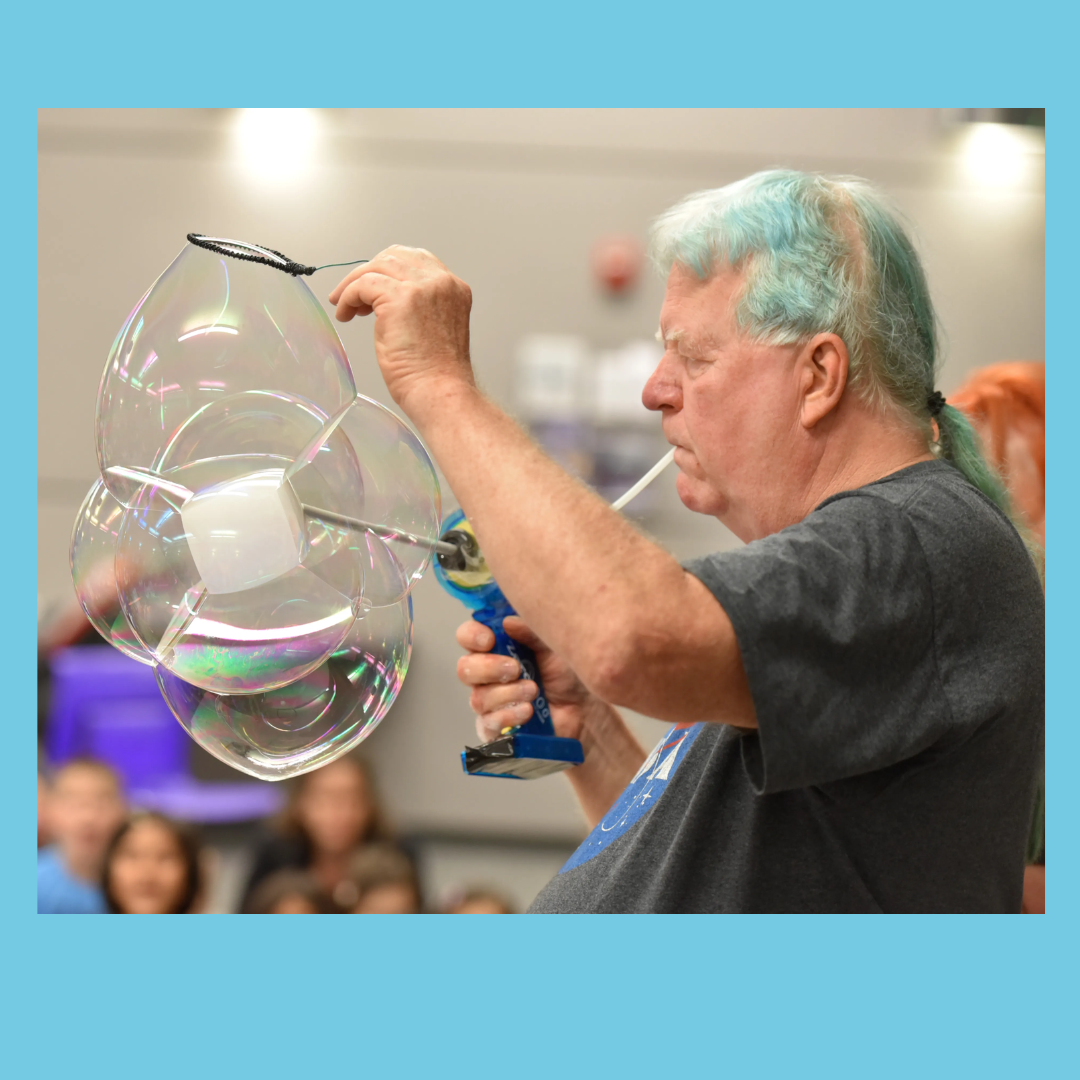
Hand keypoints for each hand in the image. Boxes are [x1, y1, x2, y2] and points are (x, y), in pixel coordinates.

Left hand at [328, 246, 473, 415]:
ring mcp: (422, 287)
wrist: (440, 392)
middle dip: (369, 271)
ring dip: (354, 284)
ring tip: (344, 306)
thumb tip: (383, 299)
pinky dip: (348, 296)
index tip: (372, 287)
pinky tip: (346, 314)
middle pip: (395, 256)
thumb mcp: (433, 327)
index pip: (417, 260)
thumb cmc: (435, 374)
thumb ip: (418, 305)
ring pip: (376, 266)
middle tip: (352, 294)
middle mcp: (441, 282)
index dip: (389, 270)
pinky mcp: (399, 298)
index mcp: (454, 289)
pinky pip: (363, 284)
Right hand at [455, 616, 596, 744]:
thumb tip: (507, 622)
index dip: (471, 636)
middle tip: (515, 669)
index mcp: (497, 648)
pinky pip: (488, 725)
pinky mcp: (499, 729)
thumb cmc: (569, 673)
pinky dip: (507, 716)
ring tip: (533, 691)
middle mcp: (489, 675)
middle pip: (465, 669)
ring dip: (506, 693)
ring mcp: (492, 703)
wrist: (586, 708)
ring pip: (478, 699)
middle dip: (488, 667)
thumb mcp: (552, 644)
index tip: (489, 640)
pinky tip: (527, 711)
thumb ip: (529, 631)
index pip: (467, 637)